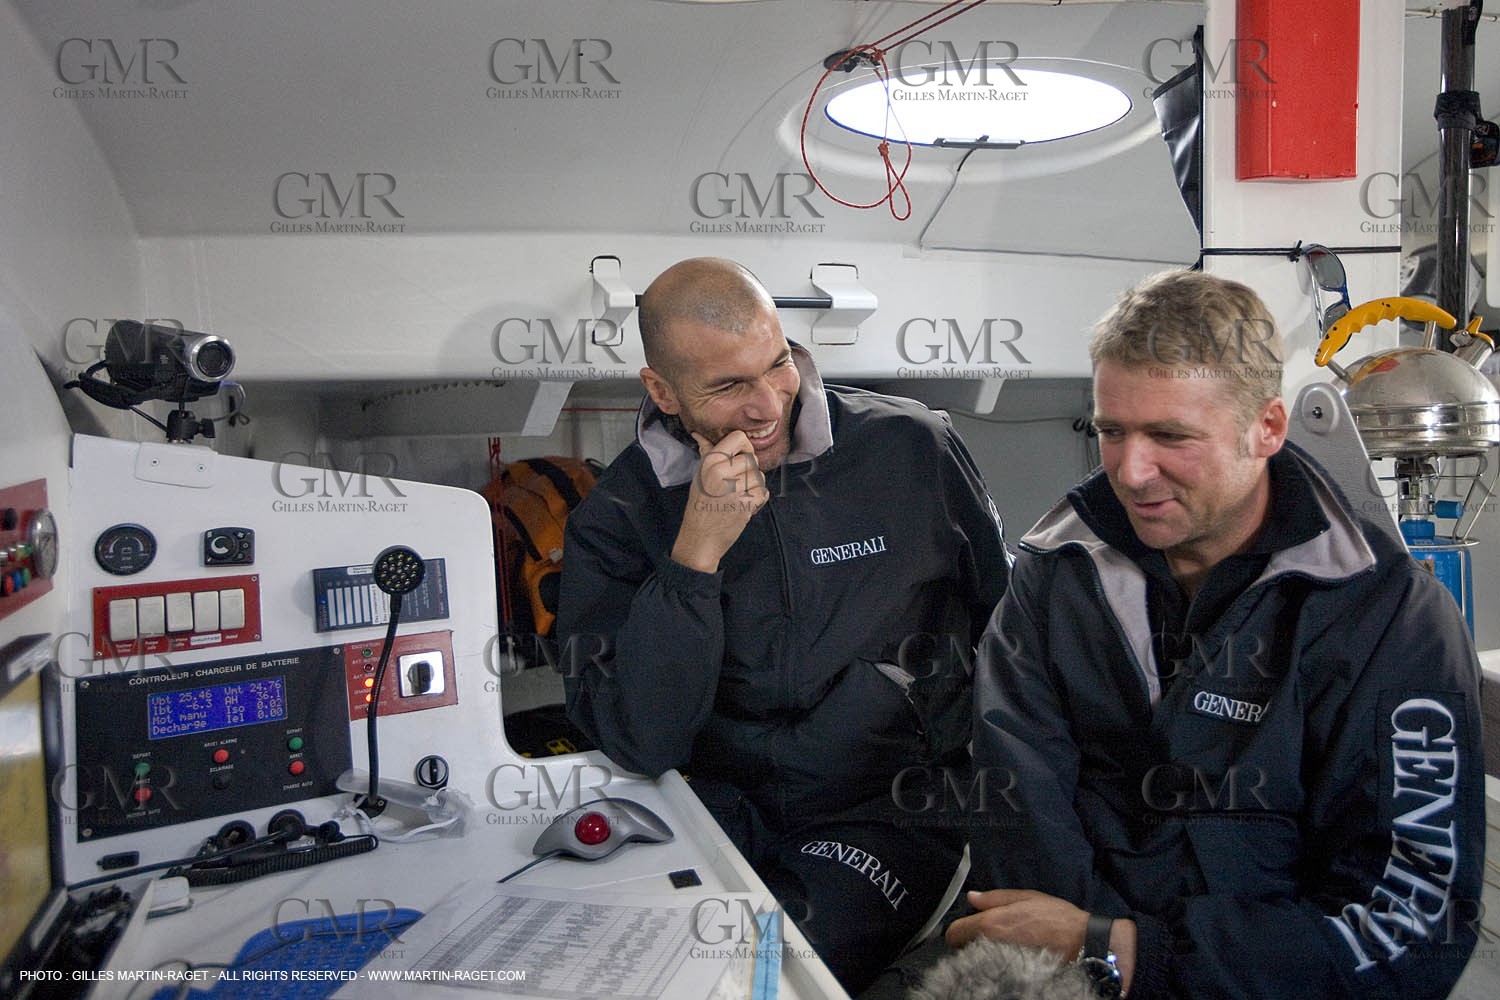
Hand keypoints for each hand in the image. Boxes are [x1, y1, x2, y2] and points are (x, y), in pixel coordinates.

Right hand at [670, 430, 768, 572]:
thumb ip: (706, 453)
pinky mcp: (745, 503)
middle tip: (738, 485)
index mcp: (710, 461)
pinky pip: (763, 492)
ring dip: (754, 487)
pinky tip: (744, 506)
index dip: (746, 447)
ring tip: (738, 497)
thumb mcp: (699, 476)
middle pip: (752, 459)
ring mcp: (734, 488)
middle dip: (750, 472)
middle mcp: (721, 471)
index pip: (738, 438)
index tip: (742, 457)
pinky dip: (758, 500)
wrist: (700, 537)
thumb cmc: (700, 504)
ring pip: (759, 476)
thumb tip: (699, 434)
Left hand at [948, 889, 1135, 993]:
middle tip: (985, 939)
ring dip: (981, 956)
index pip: (954, 934)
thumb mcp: (1026, 897)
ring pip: (977, 962)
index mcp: (991, 924)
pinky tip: (1009, 962)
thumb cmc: (1056, 918)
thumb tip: (972, 898)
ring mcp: (1001, 965)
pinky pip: (994, 972)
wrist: (1084, 944)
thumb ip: (995, 898)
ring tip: (999, 950)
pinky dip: (996, 967)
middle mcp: (991, 947)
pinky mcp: (1012, 977)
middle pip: (963, 951)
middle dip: (969, 944)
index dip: (958, 931)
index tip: (967, 930)